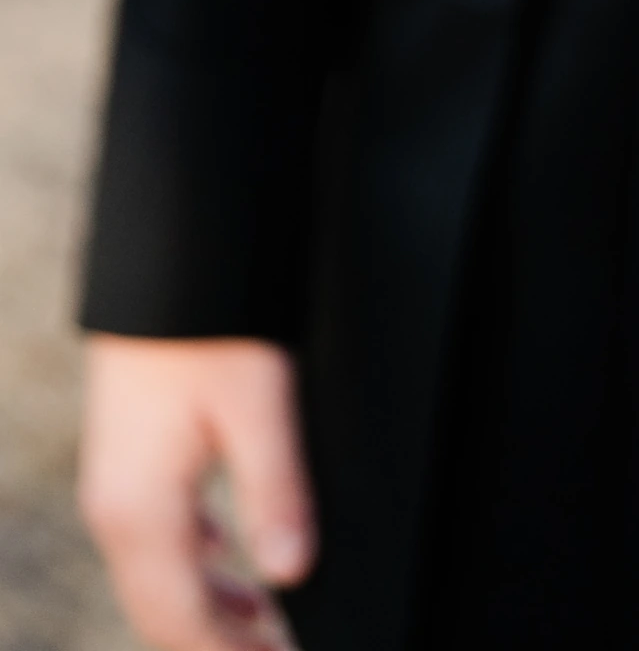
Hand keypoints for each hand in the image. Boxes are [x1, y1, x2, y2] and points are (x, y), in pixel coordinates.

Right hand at [82, 338, 310, 648]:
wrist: (163, 261)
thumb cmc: (208, 326)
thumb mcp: (257, 406)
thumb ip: (274, 494)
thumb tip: (289, 574)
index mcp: (140, 511)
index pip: (181, 619)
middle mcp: (114, 510)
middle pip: (162, 610)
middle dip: (216, 644)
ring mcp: (114, 486)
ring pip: (159, 577)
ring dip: (208, 609)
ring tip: (264, 626)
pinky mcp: (127, 461)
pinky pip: (158, 539)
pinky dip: (197, 566)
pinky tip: (232, 562)